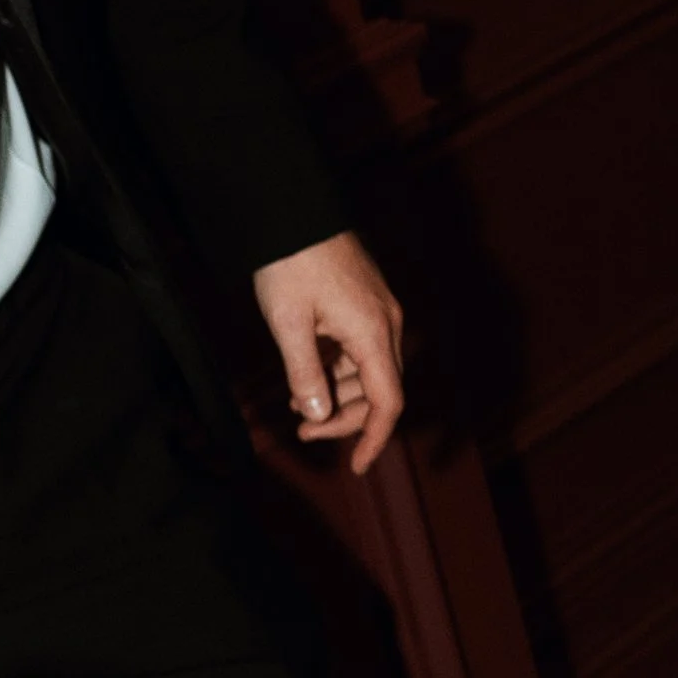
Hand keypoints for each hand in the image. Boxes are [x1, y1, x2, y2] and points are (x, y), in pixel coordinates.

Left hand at [252, 230, 404, 475]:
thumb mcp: (289, 323)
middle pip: (380, 390)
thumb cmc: (290, 263)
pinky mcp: (365, 303)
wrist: (294, 211)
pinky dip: (337, 370)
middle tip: (301, 430)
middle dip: (345, 418)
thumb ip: (305, 372)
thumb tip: (318, 415)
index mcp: (374, 333)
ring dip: (339, 395)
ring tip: (297, 405)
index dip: (375, 438)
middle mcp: (386, 325)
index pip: (388, 401)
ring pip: (370, 371)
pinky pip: (360, 349)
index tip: (358, 466)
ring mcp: (379, 312)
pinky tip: (306, 376)